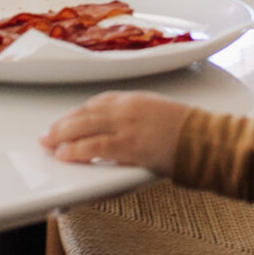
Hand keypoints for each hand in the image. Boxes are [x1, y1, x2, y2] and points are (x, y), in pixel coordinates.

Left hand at [40, 91, 191, 172]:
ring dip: (62, 136)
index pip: (98, 103)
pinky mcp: (129, 145)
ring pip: (85, 127)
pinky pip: (96, 147)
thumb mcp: (160, 114)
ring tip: (48, 144)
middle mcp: (127, 109)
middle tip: (47, 133)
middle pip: (86, 113)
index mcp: (135, 99)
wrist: (205, 139)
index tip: (68, 121)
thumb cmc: (190, 131)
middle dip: (64, 124)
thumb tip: (122, 132)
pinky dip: (77, 150)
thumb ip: (139, 119)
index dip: (79, 113)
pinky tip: (64, 155)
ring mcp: (127, 126)